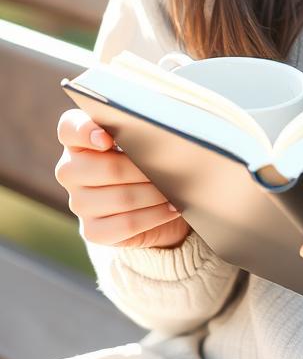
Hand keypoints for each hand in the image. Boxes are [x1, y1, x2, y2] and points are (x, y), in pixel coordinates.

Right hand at [55, 108, 191, 249]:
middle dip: (144, 169)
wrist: (150, 197)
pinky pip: (126, 224)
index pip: (70, 128)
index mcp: (77, 138)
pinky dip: (154, 216)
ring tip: (176, 188)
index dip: (85, 132)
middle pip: (107, 168)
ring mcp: (78, 202)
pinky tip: (171, 207)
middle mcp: (70, 170)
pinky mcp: (91, 230)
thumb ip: (140, 128)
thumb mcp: (142, 135)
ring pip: (122, 198)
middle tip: (170, 167)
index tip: (107, 139)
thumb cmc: (145, 154)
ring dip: (155, 194)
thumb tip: (158, 133)